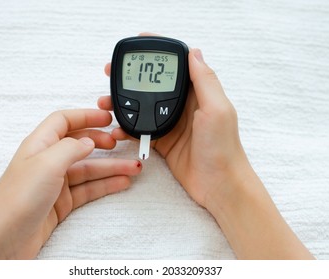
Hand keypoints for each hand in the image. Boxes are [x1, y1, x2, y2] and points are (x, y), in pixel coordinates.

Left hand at [0, 109, 141, 258]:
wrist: (2, 241)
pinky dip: (106, 185)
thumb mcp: (46, 164)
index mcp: (39, 144)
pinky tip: (121, 182)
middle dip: (102, 142)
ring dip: (112, 167)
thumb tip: (89, 140)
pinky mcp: (61, 203)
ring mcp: (55, 183)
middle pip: (80, 145)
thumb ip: (71, 148)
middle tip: (121, 142)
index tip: (108, 118)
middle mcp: (47, 161)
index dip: (86, 116)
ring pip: (89, 169)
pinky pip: (89, 189)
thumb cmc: (15, 201)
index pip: (64, 121)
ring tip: (133, 167)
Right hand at [99, 48, 244, 209]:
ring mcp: (172, 123)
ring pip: (143, 106)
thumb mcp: (217, 109)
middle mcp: (184, 105)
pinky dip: (127, 128)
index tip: (139, 43)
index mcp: (198, 93)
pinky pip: (141, 129)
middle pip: (154, 84)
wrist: (219, 185)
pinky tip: (117, 129)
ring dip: (123, 103)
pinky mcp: (164, 141)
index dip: (158, 53)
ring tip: (106, 103)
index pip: (177, 65)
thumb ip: (204, 81)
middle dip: (132, 77)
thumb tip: (193, 52)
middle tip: (112, 73)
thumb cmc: (223, 148)